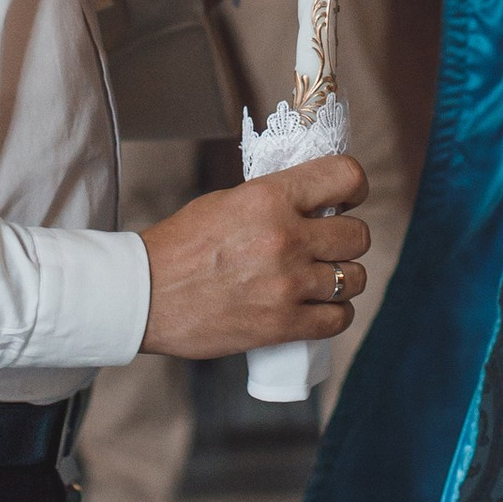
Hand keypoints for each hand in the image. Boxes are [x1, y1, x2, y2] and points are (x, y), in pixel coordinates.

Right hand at [138, 156, 367, 356]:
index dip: (354, 188)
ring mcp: (287, 284)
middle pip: (358, 235)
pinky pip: (338, 319)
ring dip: (343, 280)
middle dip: (347, 240)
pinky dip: (335, 314)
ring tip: (323, 281)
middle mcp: (285, 238)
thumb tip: (314, 205)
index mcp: (270, 197)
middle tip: (329, 246)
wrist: (144, 295)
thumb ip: (275, 201)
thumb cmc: (180, 246)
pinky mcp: (282, 325)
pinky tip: (321, 309)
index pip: (346, 176)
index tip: (347, 200)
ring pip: (353, 278)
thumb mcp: (229, 202)